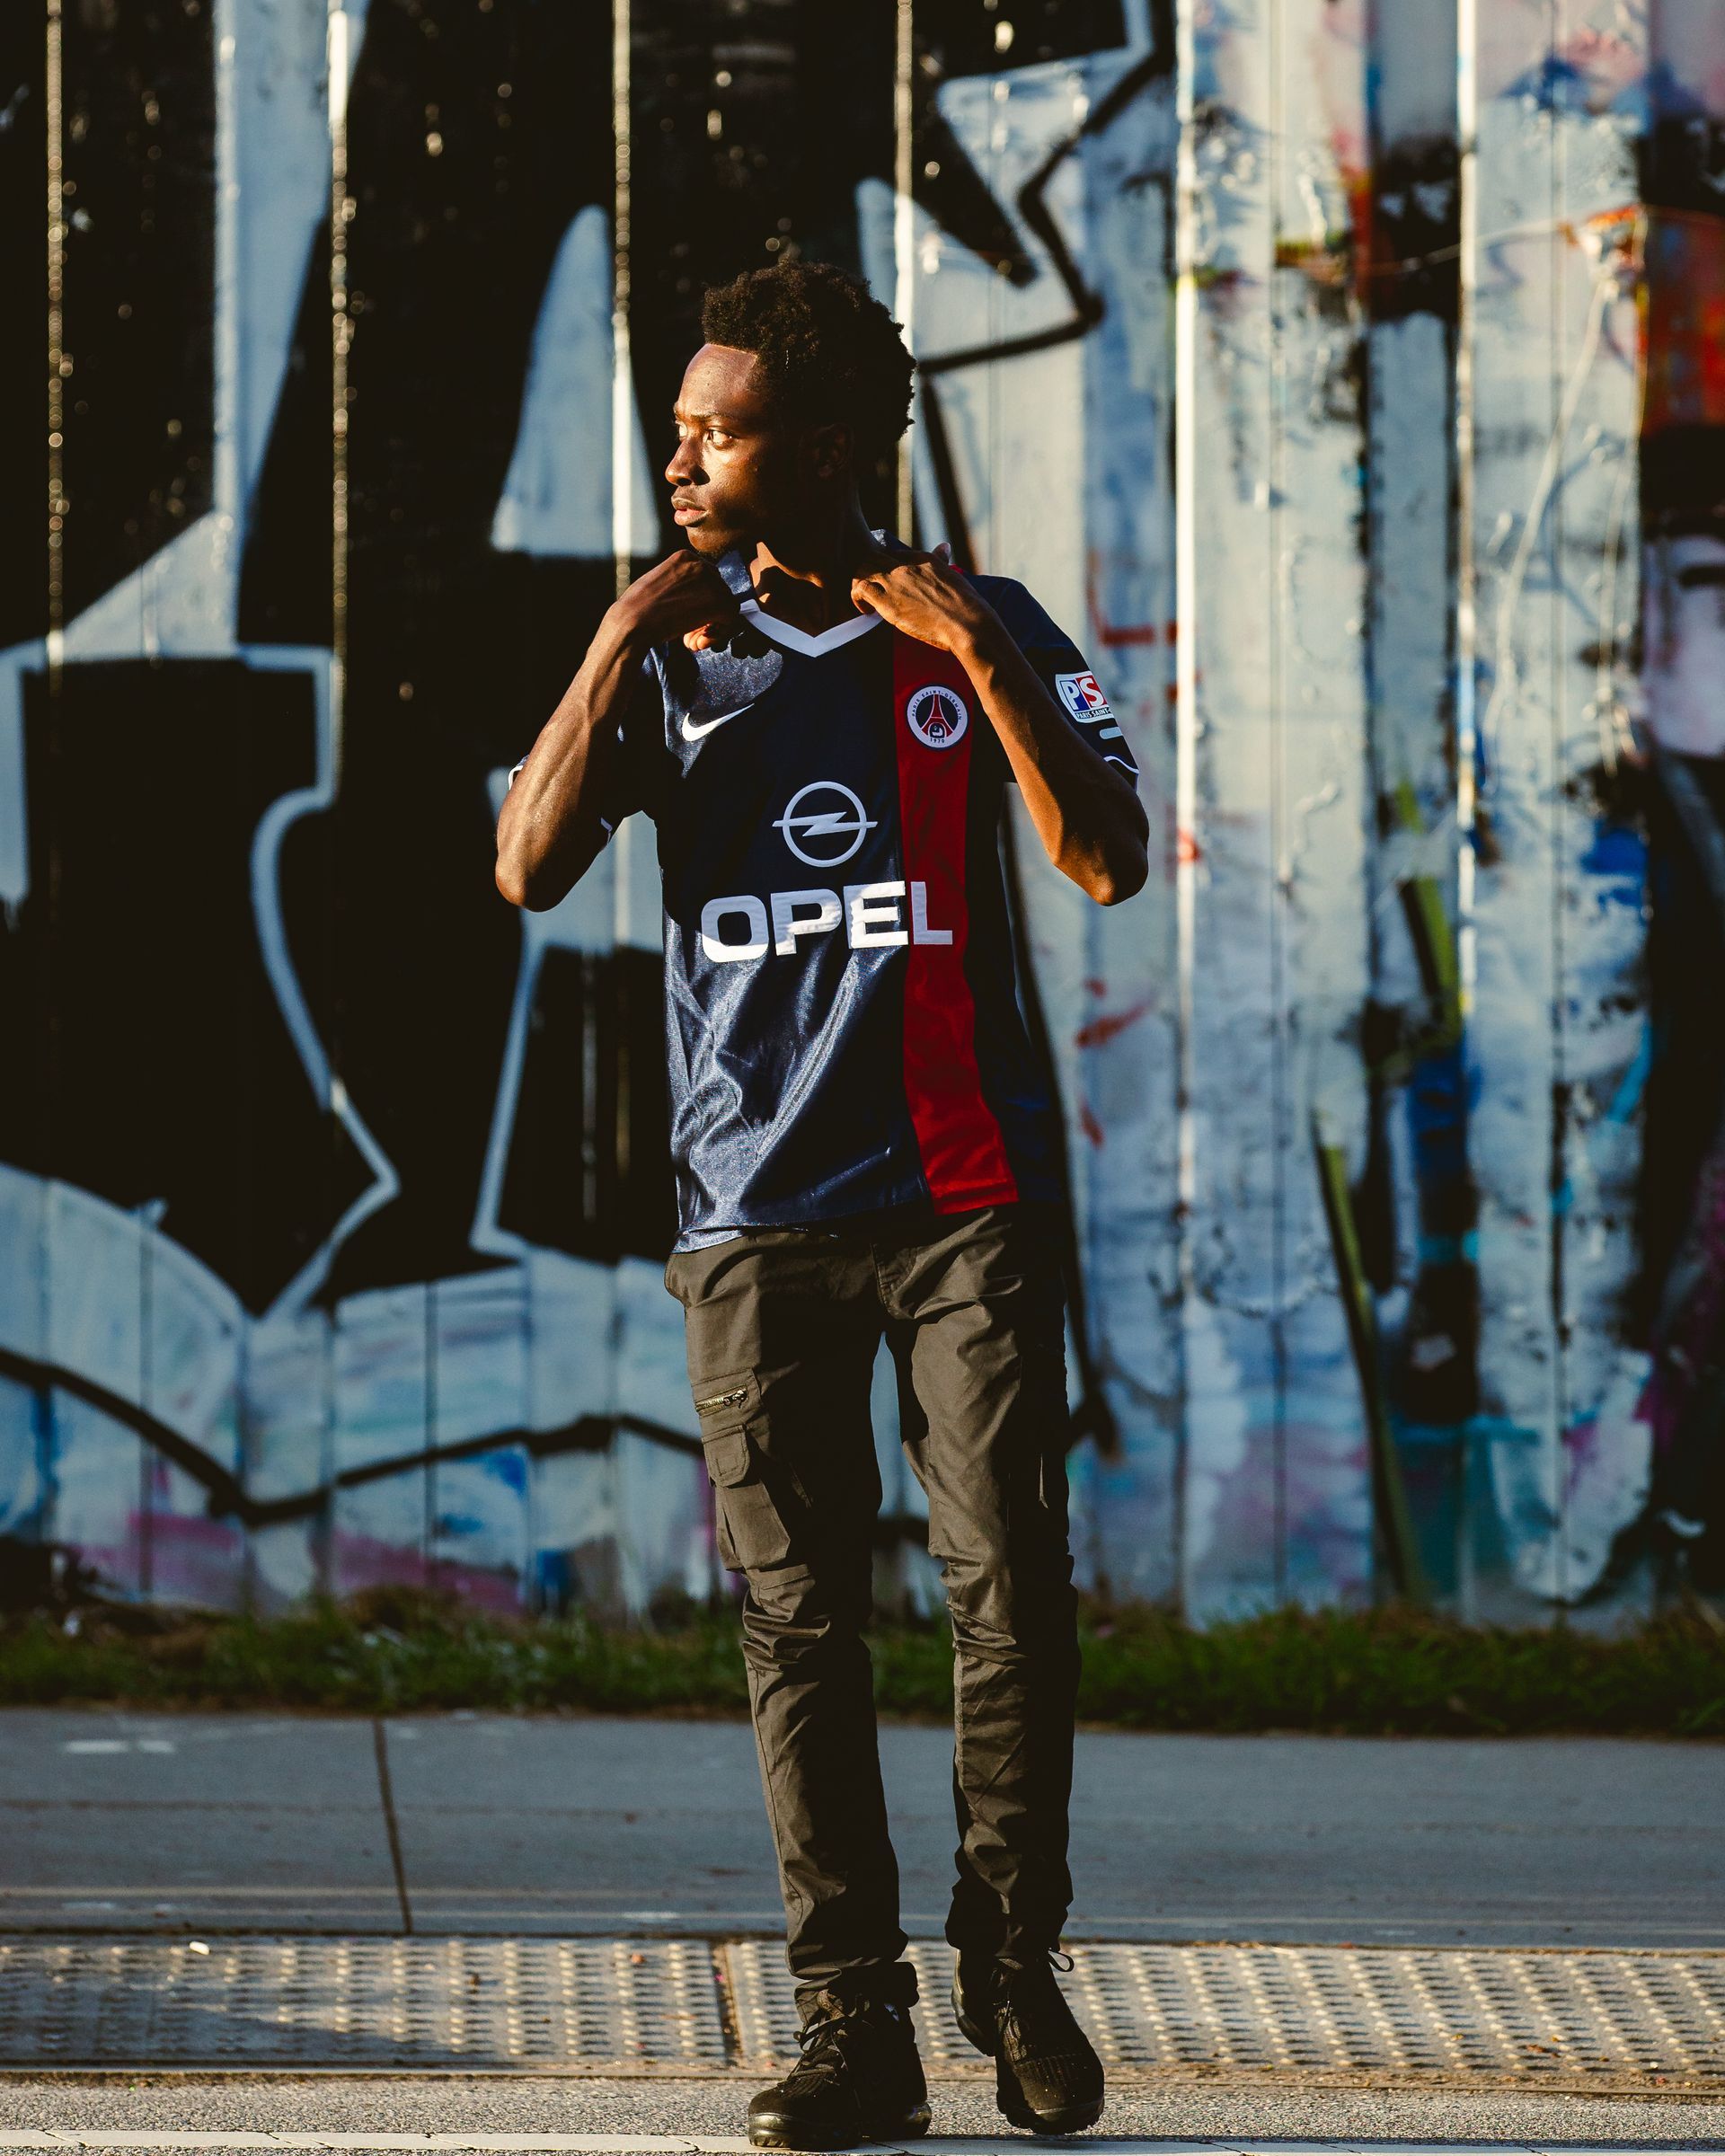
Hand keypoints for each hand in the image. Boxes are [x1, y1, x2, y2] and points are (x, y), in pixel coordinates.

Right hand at [609, 552, 740, 651]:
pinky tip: (696, 642)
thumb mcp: (659, 583)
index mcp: (684, 557)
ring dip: (711, 627)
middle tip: (690, 635)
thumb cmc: (637, 609)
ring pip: (726, 606)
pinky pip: (731, 618)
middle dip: (707, 616)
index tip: (688, 618)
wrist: (632, 621)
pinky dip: (718, 634)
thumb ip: (680, 585)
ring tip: (691, 641)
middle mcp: (700, 564)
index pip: (707, 579)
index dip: (701, 602)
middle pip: (719, 592)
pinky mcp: (717, 600)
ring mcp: (710, 581)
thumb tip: (696, 599)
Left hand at [848, 545, 992, 653]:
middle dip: (868, 572)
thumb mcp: (953, 576)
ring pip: (863, 569)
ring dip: (860, 583)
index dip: (886, 568)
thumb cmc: (965, 605)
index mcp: (922, 559)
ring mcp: (896, 583)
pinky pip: (861, 589)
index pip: (893, 554)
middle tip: (872, 591)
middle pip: (874, 556)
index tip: (886, 583)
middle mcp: (906, 566)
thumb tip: (944, 546)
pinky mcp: (888, 603)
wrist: (966, 623)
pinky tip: (866, 611)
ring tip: (866, 602)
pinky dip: (857, 598)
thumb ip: (943, 561)